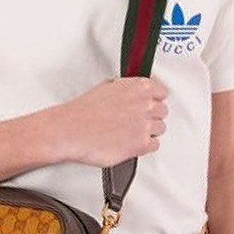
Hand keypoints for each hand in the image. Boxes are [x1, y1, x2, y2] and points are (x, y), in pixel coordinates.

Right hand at [51, 77, 167, 166]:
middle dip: (151, 116)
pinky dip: (145, 146)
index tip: (148, 104)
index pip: (162, 92)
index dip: (154, 100)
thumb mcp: (106, 88)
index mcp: (138, 87)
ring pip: (160, 129)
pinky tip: (132, 142)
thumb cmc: (82, 112)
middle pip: (163, 111)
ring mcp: (145, 125)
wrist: (71, 131)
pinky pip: (154, 145)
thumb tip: (133, 94)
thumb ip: (127, 90)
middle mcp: (145, 104)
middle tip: (137, 120)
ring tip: (132, 132)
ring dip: (149, 131)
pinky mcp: (141, 144)